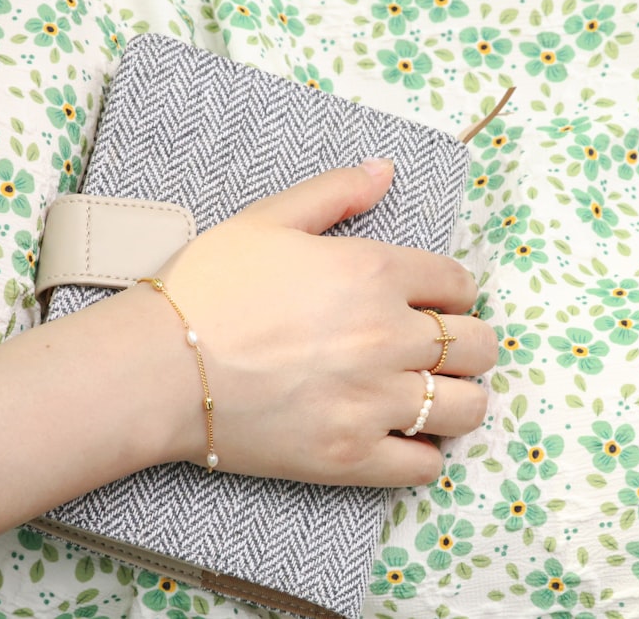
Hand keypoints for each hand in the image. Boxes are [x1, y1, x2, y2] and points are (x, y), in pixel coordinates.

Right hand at [149, 159, 497, 485]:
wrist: (157, 367)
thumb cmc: (208, 288)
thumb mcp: (268, 219)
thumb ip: (336, 192)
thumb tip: (385, 171)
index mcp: (375, 272)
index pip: (460, 284)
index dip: (453, 293)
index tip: (435, 304)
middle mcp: (390, 336)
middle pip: (480, 346)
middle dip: (469, 343)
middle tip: (437, 350)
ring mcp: (374, 402)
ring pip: (468, 409)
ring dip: (459, 399)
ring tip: (429, 396)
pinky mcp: (351, 457)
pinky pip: (426, 467)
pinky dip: (424, 454)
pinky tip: (401, 438)